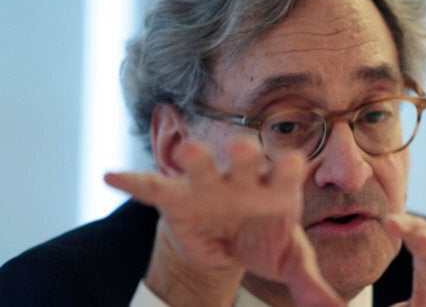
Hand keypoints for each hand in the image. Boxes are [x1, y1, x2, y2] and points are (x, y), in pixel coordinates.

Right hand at [105, 138, 342, 305]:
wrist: (229, 240)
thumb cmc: (265, 240)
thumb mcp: (290, 260)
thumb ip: (309, 282)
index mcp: (276, 187)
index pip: (286, 170)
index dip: (288, 167)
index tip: (294, 164)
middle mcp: (243, 179)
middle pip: (245, 158)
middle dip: (244, 154)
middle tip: (244, 149)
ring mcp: (208, 185)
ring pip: (200, 165)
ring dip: (195, 159)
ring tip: (190, 153)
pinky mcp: (177, 197)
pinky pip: (153, 186)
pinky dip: (133, 182)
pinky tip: (111, 177)